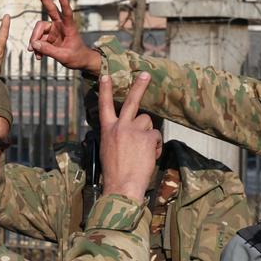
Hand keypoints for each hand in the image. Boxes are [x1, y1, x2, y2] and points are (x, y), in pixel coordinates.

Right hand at [29, 0, 101, 72]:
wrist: (79, 62)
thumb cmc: (77, 57)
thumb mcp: (64, 57)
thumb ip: (49, 51)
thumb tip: (34, 44)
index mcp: (70, 27)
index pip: (67, 13)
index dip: (65, 4)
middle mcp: (61, 25)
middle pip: (50, 9)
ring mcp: (54, 30)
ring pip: (39, 29)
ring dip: (35, 41)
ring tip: (36, 54)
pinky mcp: (49, 37)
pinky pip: (38, 40)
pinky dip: (36, 48)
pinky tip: (38, 56)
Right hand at [97, 67, 160, 200]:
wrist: (122, 186)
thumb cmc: (114, 173)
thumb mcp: (107, 150)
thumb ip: (116, 136)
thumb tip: (130, 130)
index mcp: (107, 130)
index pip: (104, 105)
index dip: (105, 90)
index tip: (106, 76)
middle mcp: (120, 126)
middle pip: (131, 101)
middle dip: (139, 86)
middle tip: (146, 74)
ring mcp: (134, 130)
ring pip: (148, 122)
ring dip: (148, 134)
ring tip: (143, 151)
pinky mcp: (147, 137)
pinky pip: (156, 136)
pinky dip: (154, 147)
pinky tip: (148, 157)